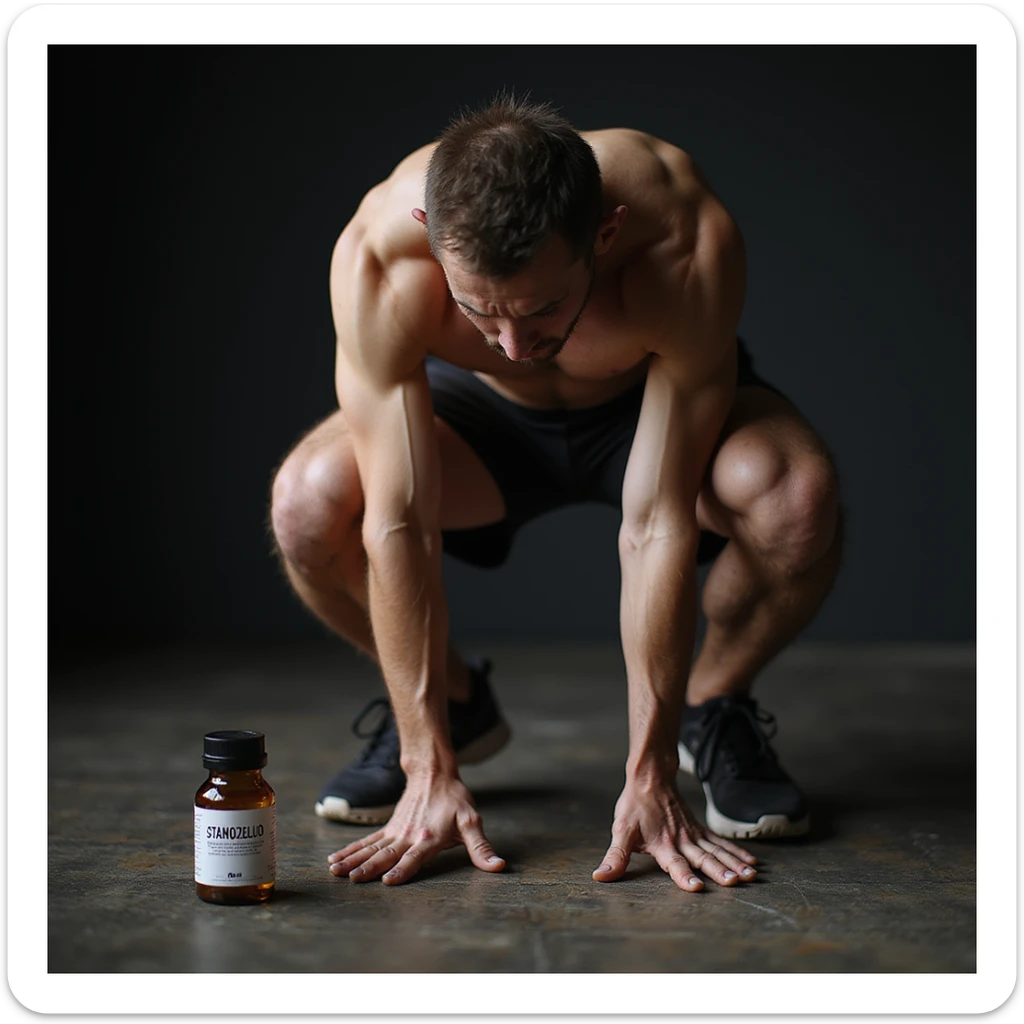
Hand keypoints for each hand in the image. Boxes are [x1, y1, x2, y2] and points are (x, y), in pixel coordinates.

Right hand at [327, 773, 504, 884]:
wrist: (434, 773)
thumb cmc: (455, 800)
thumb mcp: (472, 822)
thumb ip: (481, 847)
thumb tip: (498, 866)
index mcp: (429, 839)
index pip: (414, 857)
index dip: (403, 869)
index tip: (388, 881)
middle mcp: (409, 836)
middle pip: (386, 854)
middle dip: (369, 868)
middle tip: (352, 880)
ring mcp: (396, 832)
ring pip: (371, 848)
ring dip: (353, 860)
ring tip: (335, 871)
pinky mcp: (388, 828)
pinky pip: (367, 841)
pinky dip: (351, 850)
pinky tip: (335, 859)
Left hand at [593, 776, 757, 889]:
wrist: (651, 778)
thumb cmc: (634, 806)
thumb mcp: (621, 831)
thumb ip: (616, 857)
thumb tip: (600, 877)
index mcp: (662, 845)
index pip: (674, 863)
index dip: (683, 876)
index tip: (697, 887)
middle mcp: (681, 841)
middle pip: (703, 858)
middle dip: (719, 871)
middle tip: (735, 883)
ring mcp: (694, 834)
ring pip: (717, 851)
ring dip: (734, 863)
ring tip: (750, 876)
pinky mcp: (700, 830)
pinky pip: (721, 842)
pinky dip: (736, 852)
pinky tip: (752, 862)